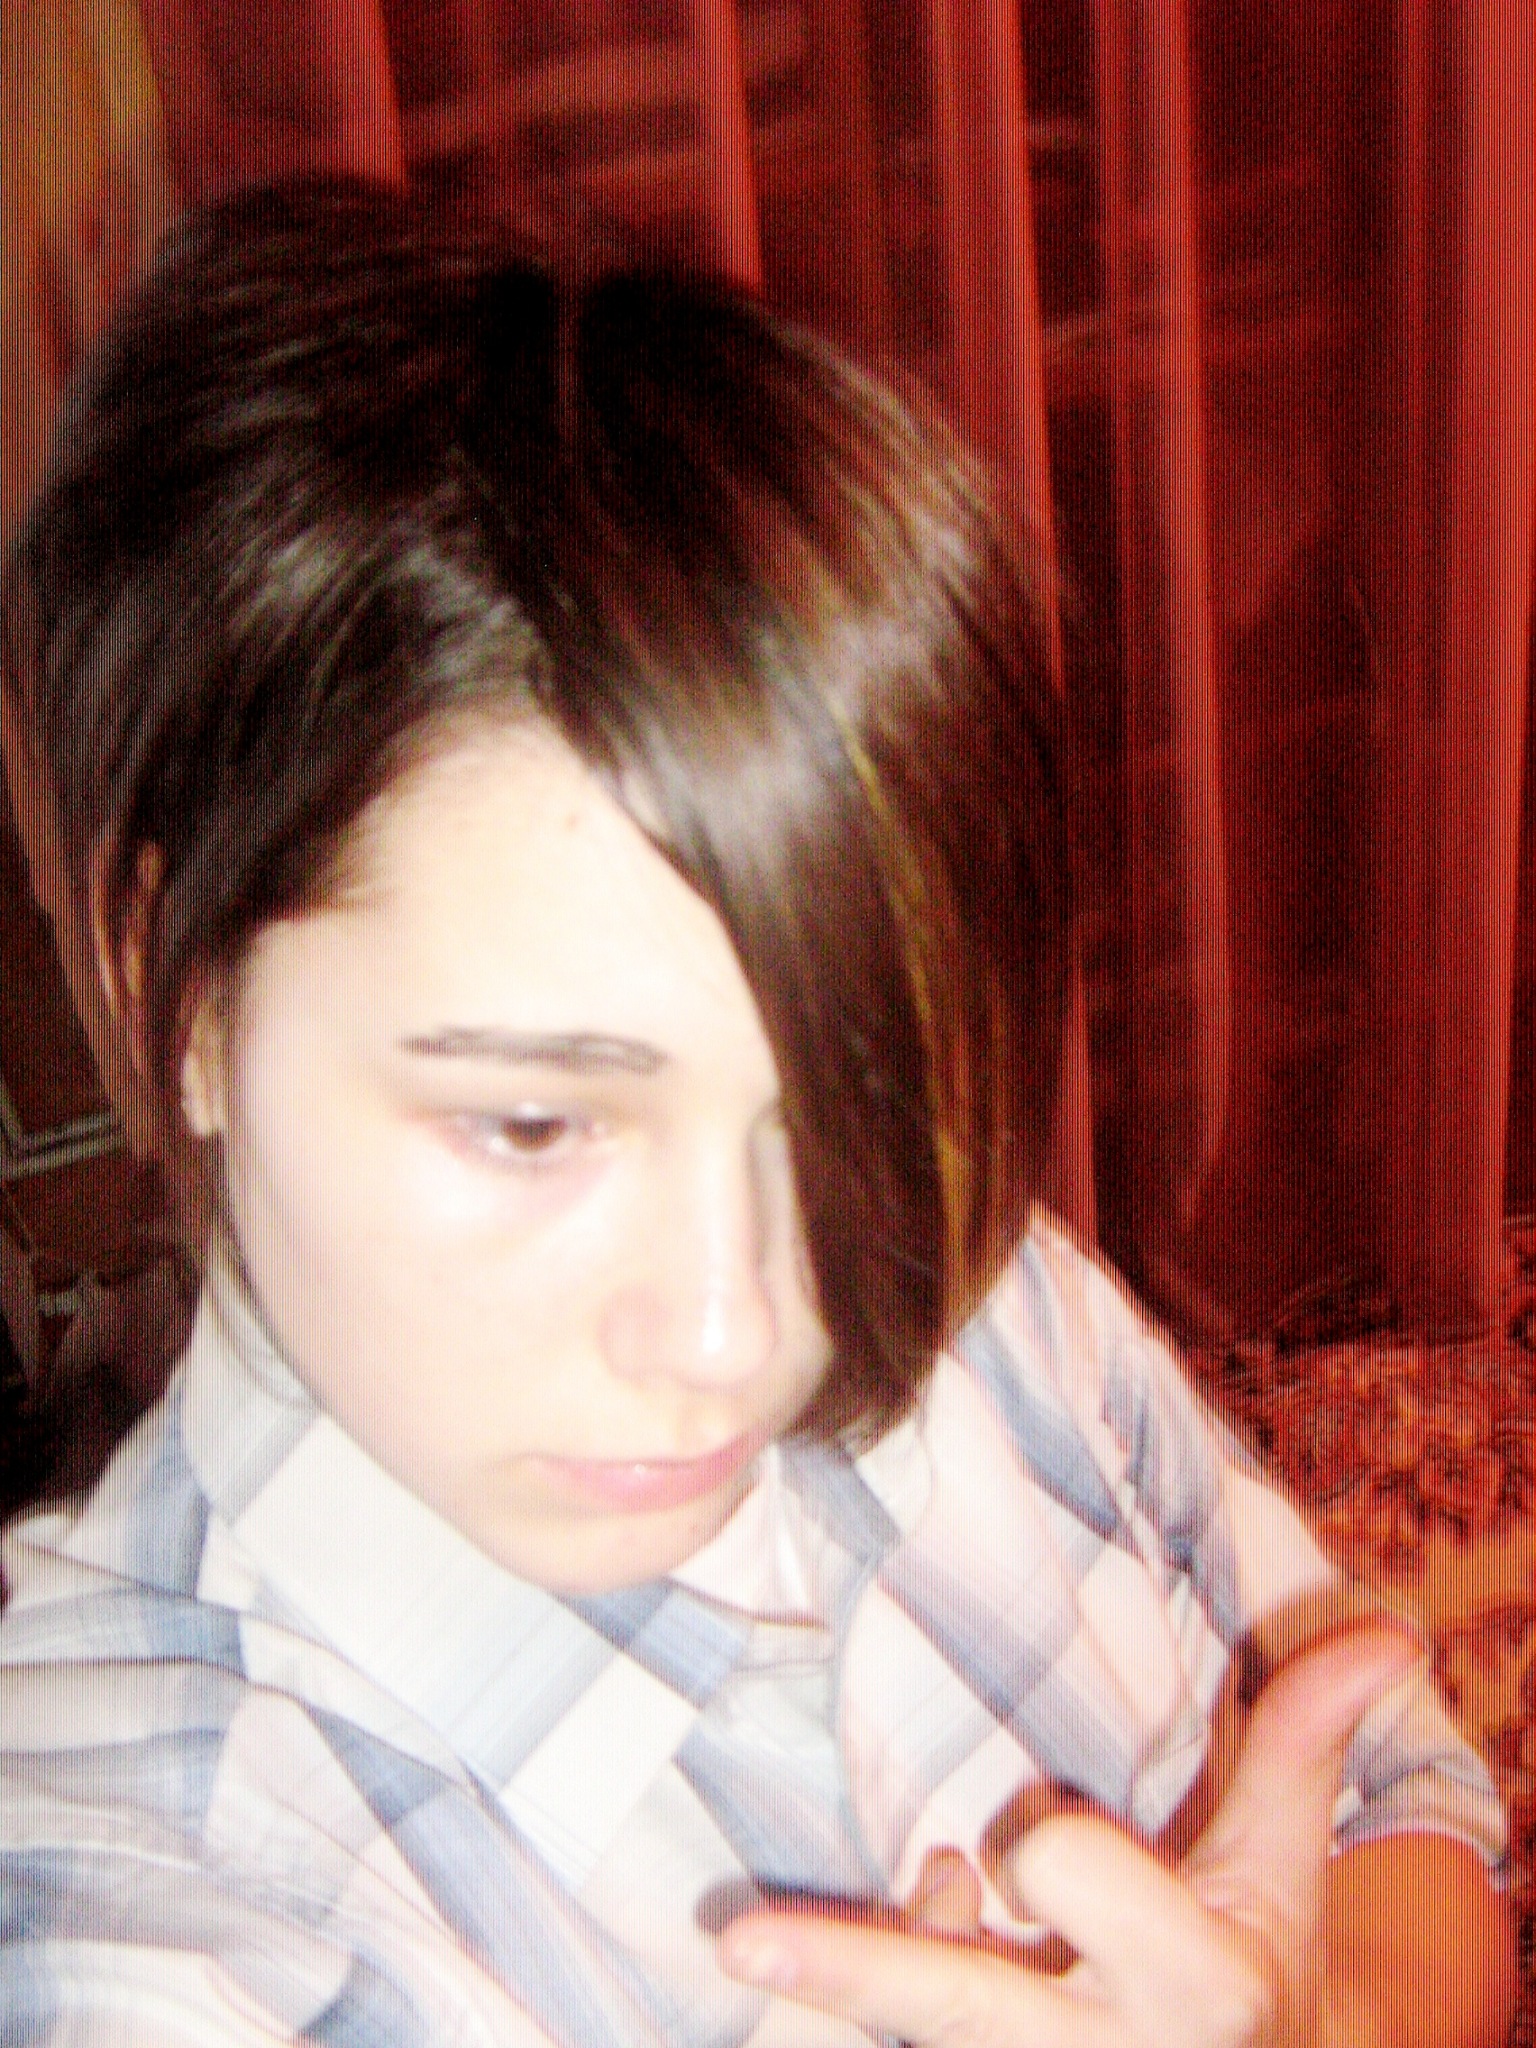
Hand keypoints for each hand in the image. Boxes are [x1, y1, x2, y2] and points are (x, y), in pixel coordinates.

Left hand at [717, 1625, 1418, 2045]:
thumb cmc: (1256, 1957)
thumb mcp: (1285, 1862)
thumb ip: (1305, 1740)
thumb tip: (1391, 1632)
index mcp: (1192, 1982)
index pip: (1059, 1865)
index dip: (1040, 1843)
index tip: (1039, 1854)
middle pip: (957, 2004)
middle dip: (853, 1975)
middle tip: (740, 1945)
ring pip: (918, 2019)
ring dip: (881, 1965)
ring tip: (907, 1935)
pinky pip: (906, 2038)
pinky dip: (884, 1993)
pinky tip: (924, 1963)